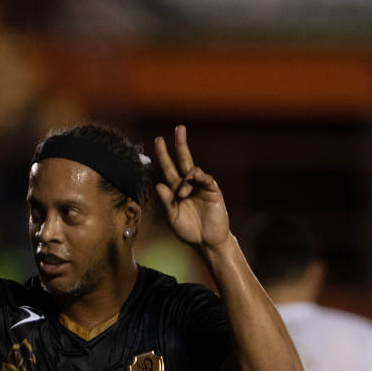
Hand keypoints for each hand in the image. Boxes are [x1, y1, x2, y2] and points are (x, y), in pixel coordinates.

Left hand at [154, 125, 230, 249]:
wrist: (207, 242)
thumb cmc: (189, 231)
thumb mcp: (172, 218)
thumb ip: (166, 202)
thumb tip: (158, 185)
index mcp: (176, 190)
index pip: (168, 169)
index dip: (163, 155)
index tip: (158, 140)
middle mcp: (188, 185)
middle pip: (184, 160)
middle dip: (181, 144)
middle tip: (179, 128)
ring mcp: (201, 186)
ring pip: (193, 170)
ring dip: (186, 178)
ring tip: (183, 194)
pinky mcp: (213, 191)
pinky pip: (206, 178)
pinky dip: (199, 177)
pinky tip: (194, 181)